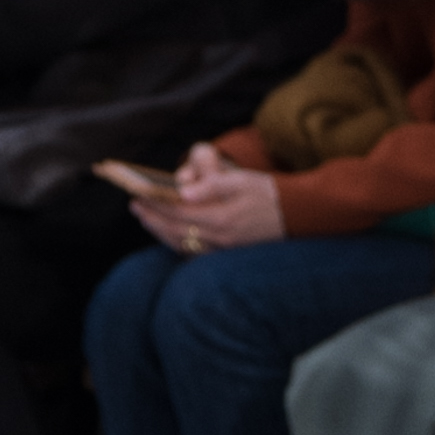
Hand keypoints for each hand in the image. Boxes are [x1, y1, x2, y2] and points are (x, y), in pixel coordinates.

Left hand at [143, 145, 287, 250]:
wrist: (298, 214)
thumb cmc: (269, 192)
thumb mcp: (243, 180)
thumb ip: (213, 184)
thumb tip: (184, 191)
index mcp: (221, 217)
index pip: (178, 211)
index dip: (156, 203)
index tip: (139, 193)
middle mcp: (220, 238)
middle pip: (175, 229)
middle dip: (153, 217)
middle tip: (136, 206)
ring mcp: (224, 249)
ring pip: (183, 244)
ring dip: (161, 232)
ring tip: (147, 219)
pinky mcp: (229, 253)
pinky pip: (195, 253)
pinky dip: (178, 244)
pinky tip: (171, 236)